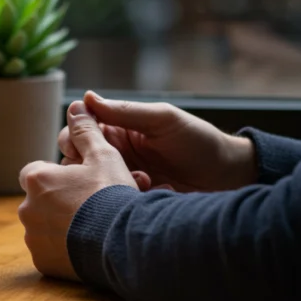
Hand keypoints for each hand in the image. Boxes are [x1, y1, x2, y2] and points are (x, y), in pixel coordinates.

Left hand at [19, 102, 137, 281]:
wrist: (121, 240)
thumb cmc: (111, 194)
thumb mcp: (103, 156)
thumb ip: (86, 132)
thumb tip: (76, 105)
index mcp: (37, 179)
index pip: (35, 172)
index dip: (56, 175)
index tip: (77, 182)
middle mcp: (27, 208)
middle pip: (40, 202)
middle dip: (59, 202)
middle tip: (90, 206)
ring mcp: (33, 238)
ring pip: (44, 228)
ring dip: (62, 227)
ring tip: (92, 228)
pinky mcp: (43, 262)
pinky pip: (51, 253)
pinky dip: (65, 251)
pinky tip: (88, 247)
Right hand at [59, 91, 256, 192]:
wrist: (227, 176)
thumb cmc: (199, 141)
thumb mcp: (162, 119)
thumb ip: (125, 111)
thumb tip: (86, 98)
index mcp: (119, 130)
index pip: (80, 129)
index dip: (73, 133)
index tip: (81, 140)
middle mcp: (116, 155)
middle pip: (76, 160)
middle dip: (83, 164)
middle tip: (105, 166)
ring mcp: (122, 179)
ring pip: (91, 185)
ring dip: (107, 181)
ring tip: (140, 178)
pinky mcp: (131, 201)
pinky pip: (113, 203)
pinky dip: (125, 198)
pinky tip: (151, 191)